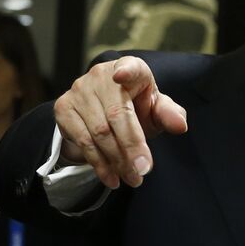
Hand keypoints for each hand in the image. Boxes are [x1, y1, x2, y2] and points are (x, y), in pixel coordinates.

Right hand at [53, 56, 187, 188]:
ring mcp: (79, 90)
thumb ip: (169, 114)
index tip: (122, 75)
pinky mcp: (64, 107)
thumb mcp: (155, 110)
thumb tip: (180, 125)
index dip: (126, 71)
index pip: (130, 67)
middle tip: (143, 171)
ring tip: (132, 178)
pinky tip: (111, 177)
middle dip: (131, 147)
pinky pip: (83, 141)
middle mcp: (101, 75)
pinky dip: (99, 164)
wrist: (103, 113)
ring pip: (99, 132)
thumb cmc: (136, 108)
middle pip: (117, 115)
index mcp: (131, 68)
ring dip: (117, 161)